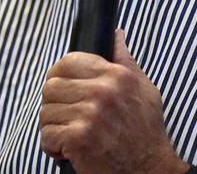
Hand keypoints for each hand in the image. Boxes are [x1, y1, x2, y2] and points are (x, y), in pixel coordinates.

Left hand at [39, 30, 187, 172]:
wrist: (150, 170)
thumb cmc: (146, 132)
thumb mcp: (144, 89)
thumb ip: (125, 61)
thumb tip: (115, 35)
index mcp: (116, 75)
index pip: (68, 61)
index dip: (58, 75)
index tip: (62, 90)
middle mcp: (103, 91)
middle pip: (51, 86)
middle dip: (54, 105)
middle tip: (66, 117)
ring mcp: (90, 115)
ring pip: (46, 112)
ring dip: (53, 127)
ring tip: (68, 135)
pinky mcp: (80, 139)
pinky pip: (47, 136)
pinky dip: (52, 147)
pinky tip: (67, 150)